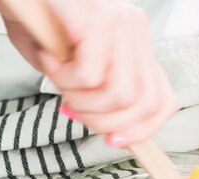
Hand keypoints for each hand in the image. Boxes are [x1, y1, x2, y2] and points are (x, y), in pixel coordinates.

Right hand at [0, 0, 178, 146]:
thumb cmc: (36, 20)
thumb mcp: (71, 65)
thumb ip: (95, 94)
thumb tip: (109, 130)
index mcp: (135, 44)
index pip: (163, 100)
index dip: (142, 130)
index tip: (113, 140)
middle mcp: (135, 30)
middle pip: (144, 103)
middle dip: (103, 122)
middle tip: (70, 106)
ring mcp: (120, 22)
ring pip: (119, 94)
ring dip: (79, 100)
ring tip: (56, 77)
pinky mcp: (97, 18)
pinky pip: (90, 74)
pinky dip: (62, 77)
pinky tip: (48, 57)